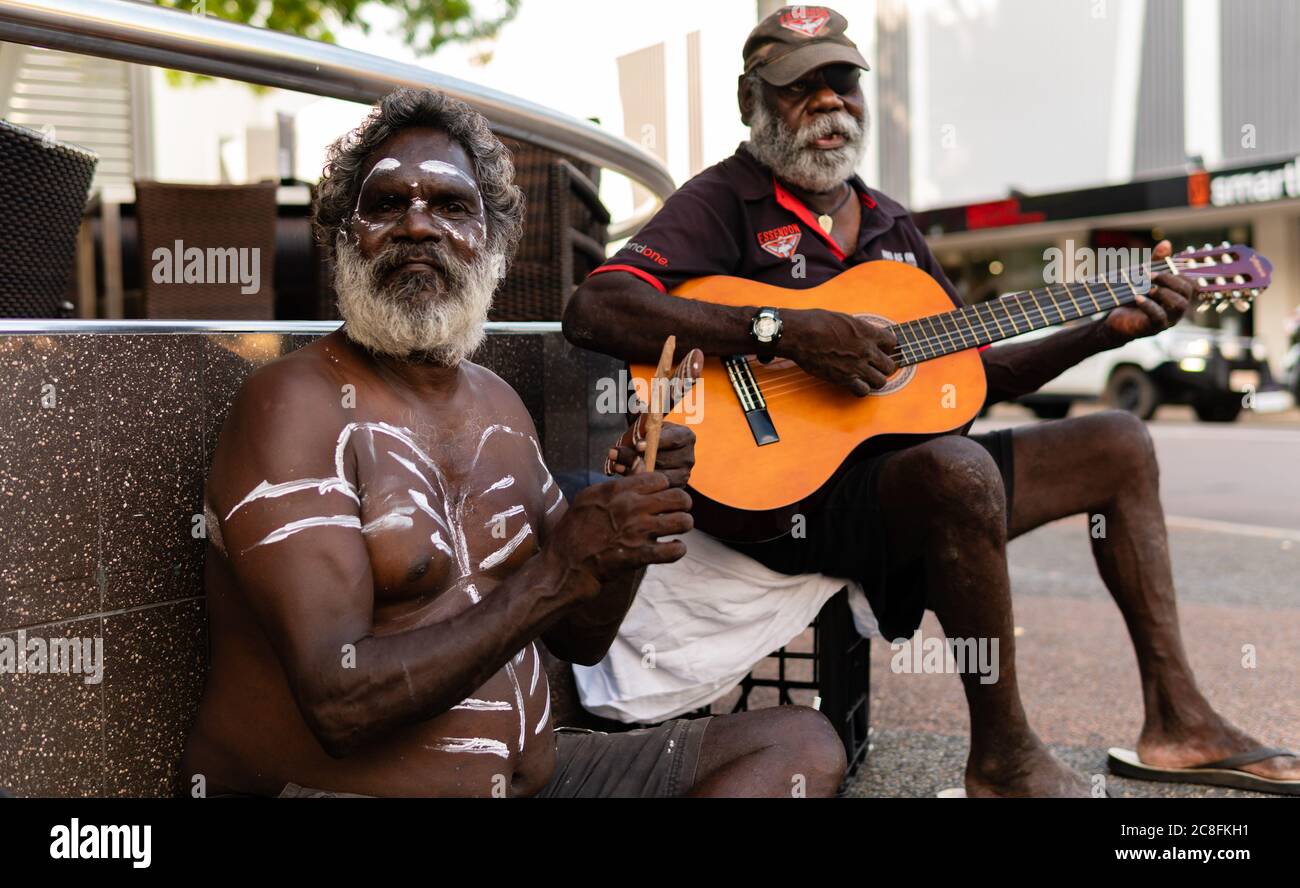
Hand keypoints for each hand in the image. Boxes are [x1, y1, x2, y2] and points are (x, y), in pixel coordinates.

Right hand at [547, 472, 691, 590]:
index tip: (661, 496)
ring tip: (678, 529)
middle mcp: (631, 506)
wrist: (565, 565)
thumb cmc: (573, 531)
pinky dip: (678, 550)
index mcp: (618, 490)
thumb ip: (614, 489)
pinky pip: (674, 550)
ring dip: (684, 525)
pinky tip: (672, 548)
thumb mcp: (587, 498)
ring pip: (683, 521)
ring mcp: (638, 531)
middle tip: (678, 511)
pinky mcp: (641, 555)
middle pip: (678, 496)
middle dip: (682, 504)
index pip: (660, 479)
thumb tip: (636, 481)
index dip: (665, 487)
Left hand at [606, 422, 694, 487]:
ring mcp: (683, 476)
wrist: (658, 454)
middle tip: (615, 454)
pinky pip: (655, 488)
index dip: (656, 442)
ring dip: (632, 470)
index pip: (674, 439)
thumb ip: (639, 421)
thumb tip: (626, 423)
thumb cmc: (651, 437)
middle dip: (636, 457)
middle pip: (662, 459)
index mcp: (686, 436)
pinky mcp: (673, 489)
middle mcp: (689, 457)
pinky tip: (622, 474)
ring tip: (616, 464)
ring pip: (656, 475)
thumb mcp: (647, 425)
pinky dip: (636, 481)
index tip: (638, 445)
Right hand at [781, 308, 897, 396]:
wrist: (800, 334)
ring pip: (881, 381)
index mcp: (868, 332)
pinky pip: (863, 391)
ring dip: (875, 380)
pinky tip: (855, 384)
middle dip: (884, 366)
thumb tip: (861, 333)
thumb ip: (858, 329)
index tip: (881, 349)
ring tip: (867, 377)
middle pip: (890, 365)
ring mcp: (857, 366)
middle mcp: (867, 350)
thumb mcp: (844, 318)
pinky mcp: (845, 379)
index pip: (892, 342)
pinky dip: (861, 389)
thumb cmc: (816, 322)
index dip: (888, 347)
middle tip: (876, 366)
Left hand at [1103, 240, 1194, 342]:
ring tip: (1148, 288)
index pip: (1190, 282)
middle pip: (1187, 291)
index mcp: (1178, 295)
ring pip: (1180, 305)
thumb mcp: (1145, 278)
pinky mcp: (1154, 328)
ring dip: (1164, 293)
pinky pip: (1159, 318)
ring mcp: (1168, 320)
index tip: (1160, 267)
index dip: (1180, 273)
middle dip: (1170, 279)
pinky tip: (1137, 297)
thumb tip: (1166, 243)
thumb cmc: (1134, 298)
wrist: (1116, 320)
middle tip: (1150, 275)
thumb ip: (1156, 263)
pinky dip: (1149, 305)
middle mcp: (1177, 308)